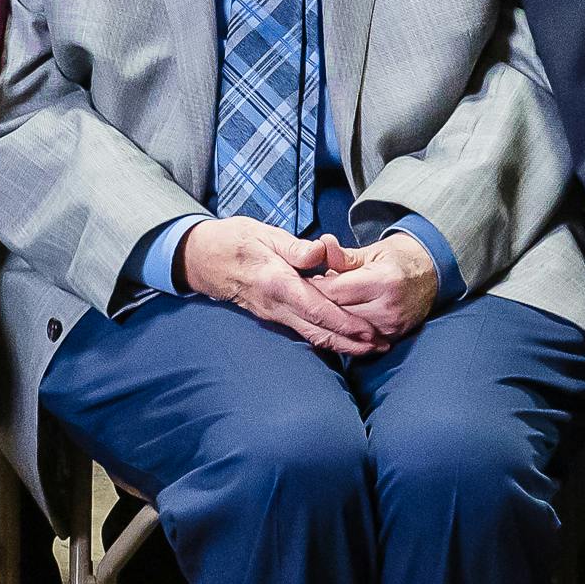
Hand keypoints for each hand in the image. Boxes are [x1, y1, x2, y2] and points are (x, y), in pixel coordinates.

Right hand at [183, 219, 378, 353]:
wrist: (204, 259)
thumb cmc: (236, 241)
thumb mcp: (264, 234)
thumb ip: (294, 247)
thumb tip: (319, 252)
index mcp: (277, 283)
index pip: (317, 309)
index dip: (345, 323)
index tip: (369, 332)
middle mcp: (276, 306)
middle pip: (318, 331)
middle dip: (351, 342)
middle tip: (380, 347)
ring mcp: (274, 314)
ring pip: (311, 336)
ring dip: (341, 345)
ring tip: (369, 349)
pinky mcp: (274, 316)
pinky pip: (303, 331)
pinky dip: (326, 338)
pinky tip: (343, 341)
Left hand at [304, 229, 445, 343]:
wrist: (431, 275)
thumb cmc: (397, 259)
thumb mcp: (371, 252)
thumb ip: (343, 256)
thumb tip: (321, 245)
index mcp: (383, 281)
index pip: (335, 291)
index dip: (313, 287)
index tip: (299, 281)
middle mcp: (387, 307)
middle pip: (337, 313)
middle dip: (318, 304)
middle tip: (301, 296)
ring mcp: (391, 326)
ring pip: (345, 330)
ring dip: (329, 319)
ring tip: (318, 306)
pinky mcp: (392, 338)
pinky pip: (358, 339)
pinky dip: (344, 330)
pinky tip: (335, 320)